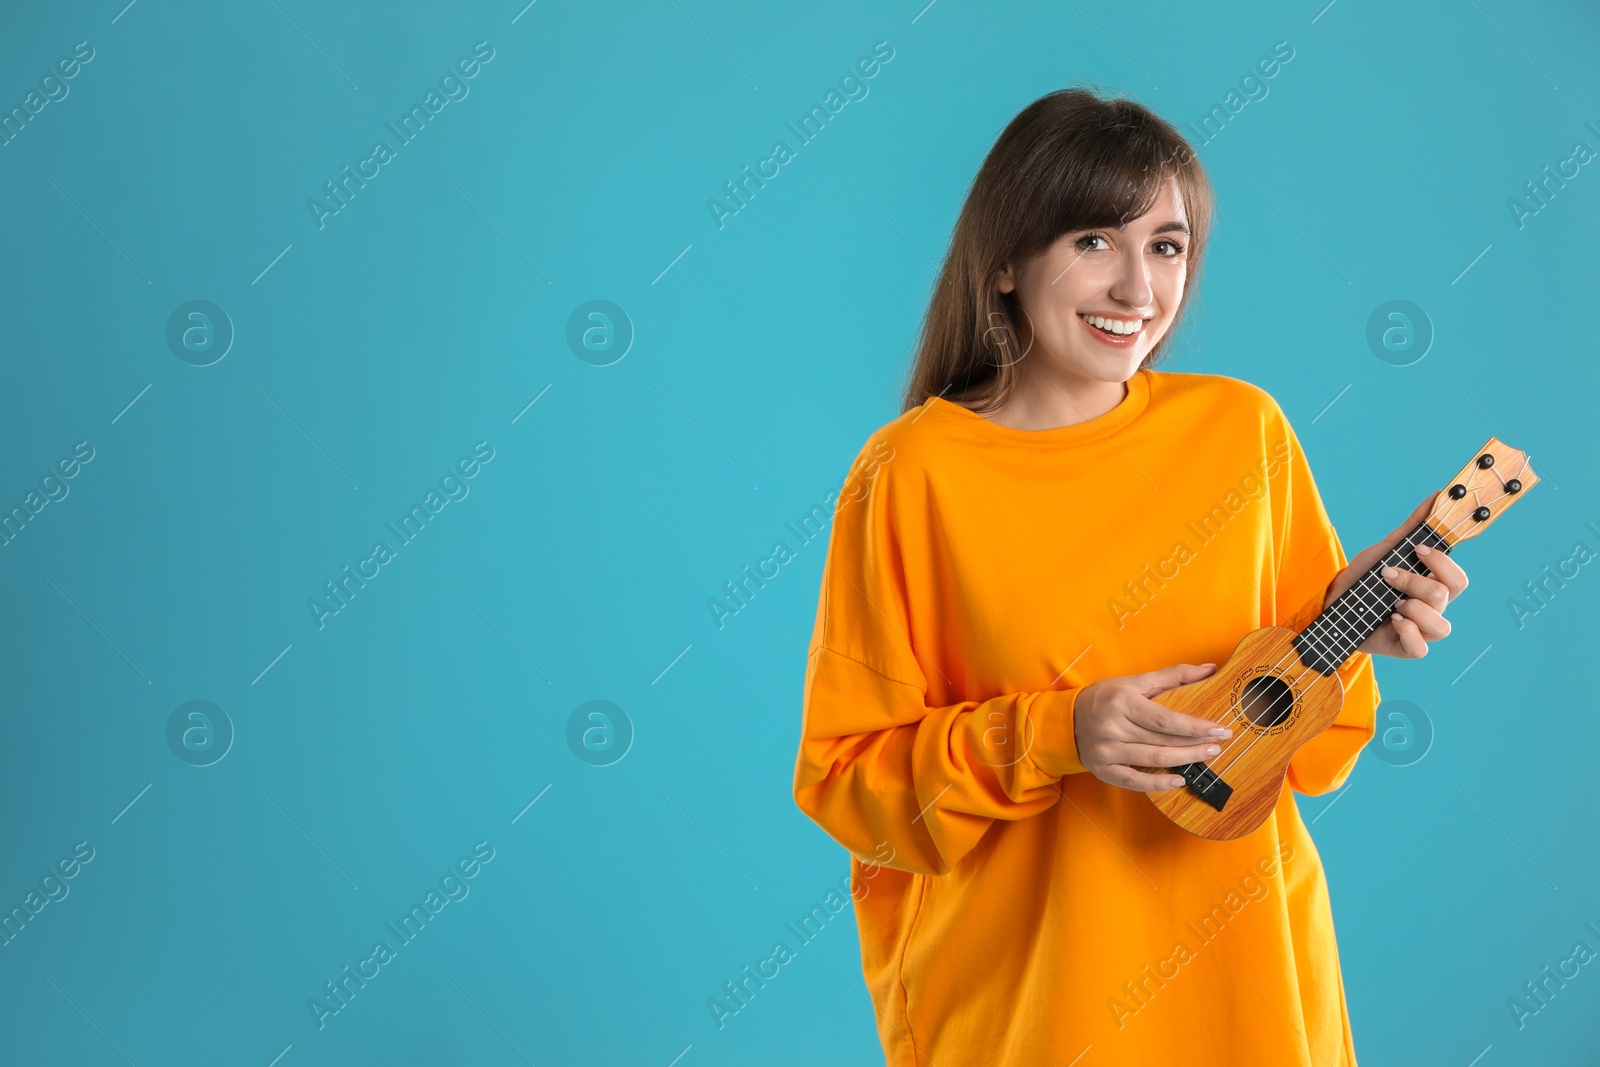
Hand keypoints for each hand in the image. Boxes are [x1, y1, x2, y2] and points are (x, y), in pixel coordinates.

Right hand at [1074, 663, 1233, 791]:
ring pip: (1154, 761)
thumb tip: (1209, 668)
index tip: (1220, 729)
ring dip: (1185, 761)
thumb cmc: (1104, 698)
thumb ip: (1172, 676)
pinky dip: (1159, 784)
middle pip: (1163, 741)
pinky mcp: (1103, 770)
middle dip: (1196, 744)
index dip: (1195, 726)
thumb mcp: (1133, 682)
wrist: (1066, 721)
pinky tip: (1179, 780)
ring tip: (1207, 757)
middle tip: (1220, 743)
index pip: (1166, 719)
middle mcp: (1113, 728)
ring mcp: (1107, 752)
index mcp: (1122, 702)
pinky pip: (1135, 781)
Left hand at [1324, 494, 1467, 658]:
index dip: (1443, 563)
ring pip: (1441, 624)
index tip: (1418, 550)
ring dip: (1411, 608)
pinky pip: (1422, 648)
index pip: (1458, 578)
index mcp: (1432, 586)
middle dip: (1416, 582)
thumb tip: (1437, 495)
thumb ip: (1411, 528)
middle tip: (1388, 575)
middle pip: (1448, 595)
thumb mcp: (1384, 551)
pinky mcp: (1407, 648)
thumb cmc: (1363, 580)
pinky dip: (1408, 632)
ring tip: (1389, 603)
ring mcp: (1421, 630)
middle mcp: (1432, 609)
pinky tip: (1392, 620)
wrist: (1331, 604)